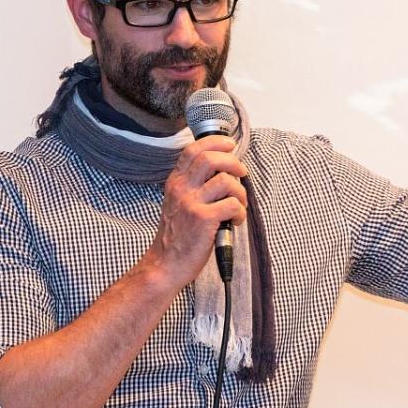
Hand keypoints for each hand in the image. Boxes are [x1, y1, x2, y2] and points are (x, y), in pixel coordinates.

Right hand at [150, 135, 247, 288]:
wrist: (165, 265)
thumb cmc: (177, 236)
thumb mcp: (178, 203)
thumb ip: (193, 185)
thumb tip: (223, 171)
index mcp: (175, 182)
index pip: (192, 150)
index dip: (214, 142)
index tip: (229, 145)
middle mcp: (181, 189)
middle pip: (210, 158)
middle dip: (233, 162)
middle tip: (241, 173)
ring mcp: (191, 203)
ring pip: (225, 181)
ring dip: (240, 191)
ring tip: (239, 204)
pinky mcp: (203, 219)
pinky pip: (232, 204)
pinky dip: (240, 212)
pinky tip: (236, 221)